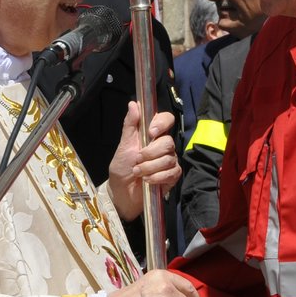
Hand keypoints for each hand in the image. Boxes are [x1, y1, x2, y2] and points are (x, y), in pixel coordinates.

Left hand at [108, 101, 181, 220]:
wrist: (122, 193)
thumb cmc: (122, 168)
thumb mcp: (123, 145)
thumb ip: (130, 125)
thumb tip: (134, 103)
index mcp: (152, 134)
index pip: (167, 119)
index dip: (162, 123)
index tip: (151, 132)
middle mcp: (163, 145)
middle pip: (168, 141)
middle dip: (150, 153)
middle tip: (137, 160)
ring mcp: (170, 160)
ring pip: (169, 158)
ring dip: (150, 167)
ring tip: (138, 173)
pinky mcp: (173, 175)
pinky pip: (172, 172)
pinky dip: (157, 177)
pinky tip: (148, 180)